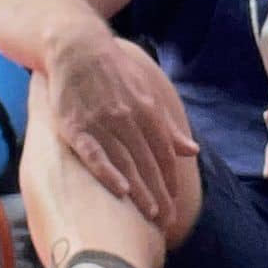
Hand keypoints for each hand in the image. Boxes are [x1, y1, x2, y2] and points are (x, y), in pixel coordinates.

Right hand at [44, 26, 198, 225]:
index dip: (171, 178)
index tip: (176, 202)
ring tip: (151, 215)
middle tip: (168, 220)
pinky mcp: (75, 126)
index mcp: (147, 110)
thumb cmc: (113, 73)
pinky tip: (121, 191)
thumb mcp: (146, 92)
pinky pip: (94, 154)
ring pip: (125, 162)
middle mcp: (127, 117)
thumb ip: (167, 126)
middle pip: (148, 161)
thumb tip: (192, 151)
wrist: (76, 47)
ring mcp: (101, 122)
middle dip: (160, 193)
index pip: (165, 151)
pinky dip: (108, 172)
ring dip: (141, 191)